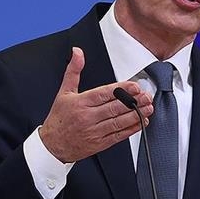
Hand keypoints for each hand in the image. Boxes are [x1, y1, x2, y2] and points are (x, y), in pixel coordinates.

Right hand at [39, 47, 153, 162]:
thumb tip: (77, 52)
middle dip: (133, 101)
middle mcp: (88, 117)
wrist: (52, 145)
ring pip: (118, 122)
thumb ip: (73, 71)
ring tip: (148, 107)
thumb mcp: (64, 92)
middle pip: (114, 108)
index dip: (121, 89)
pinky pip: (118, 136)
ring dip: (136, 114)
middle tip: (146, 96)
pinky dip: (131, 129)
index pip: (104, 94)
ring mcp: (94, 131)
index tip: (135, 86)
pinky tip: (141, 122)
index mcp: (80, 103)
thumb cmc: (59, 118)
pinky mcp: (100, 143)